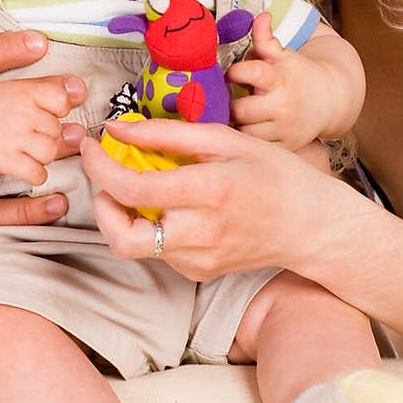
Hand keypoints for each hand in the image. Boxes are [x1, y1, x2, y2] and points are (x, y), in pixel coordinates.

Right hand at [0, 28, 86, 181]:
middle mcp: (23, 112)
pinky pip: (38, 173)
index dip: (57, 108)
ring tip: (25, 149)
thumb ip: (44, 88)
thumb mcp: (12, 86)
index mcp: (25, 91)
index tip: (46, 111)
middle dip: (46, 134)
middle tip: (27, 133)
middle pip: (56, 129)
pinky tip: (23, 166)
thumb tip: (81, 90)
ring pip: (50, 152)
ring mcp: (15, 137)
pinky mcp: (7, 160)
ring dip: (41, 154)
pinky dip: (35, 173)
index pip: (62, 100)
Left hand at [80, 116, 342, 281]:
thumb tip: (117, 129)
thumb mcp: (224, 139)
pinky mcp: (198, 273)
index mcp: (209, 192)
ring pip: (135, 246)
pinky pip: (158, 251)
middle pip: (122, 237)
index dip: (100, 166)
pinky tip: (168, 205)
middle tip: (103, 178)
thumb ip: (166, 135)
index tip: (90, 146)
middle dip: (99, 206)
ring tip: (136, 184)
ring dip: (122, 214)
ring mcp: (198, 260)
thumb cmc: (275, 175)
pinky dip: (150, 225)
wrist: (312, 226)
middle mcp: (200, 233)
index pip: (133, 187)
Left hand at [226, 12, 332, 148]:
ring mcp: (283, 129)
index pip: (252, 73)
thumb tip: (260, 15)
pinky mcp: (285, 146)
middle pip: (240, 109)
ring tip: (238, 115)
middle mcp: (282, 106)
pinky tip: (247, 129)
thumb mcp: (284, 55)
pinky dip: (248, 140)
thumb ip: (266, 38)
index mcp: (279, 80)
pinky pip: (256, 148)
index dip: (235, 72)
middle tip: (230, 99)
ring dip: (237, 124)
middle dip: (231, 104)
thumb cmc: (298, 74)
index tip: (232, 73)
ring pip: (245, 132)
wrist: (330, 100)